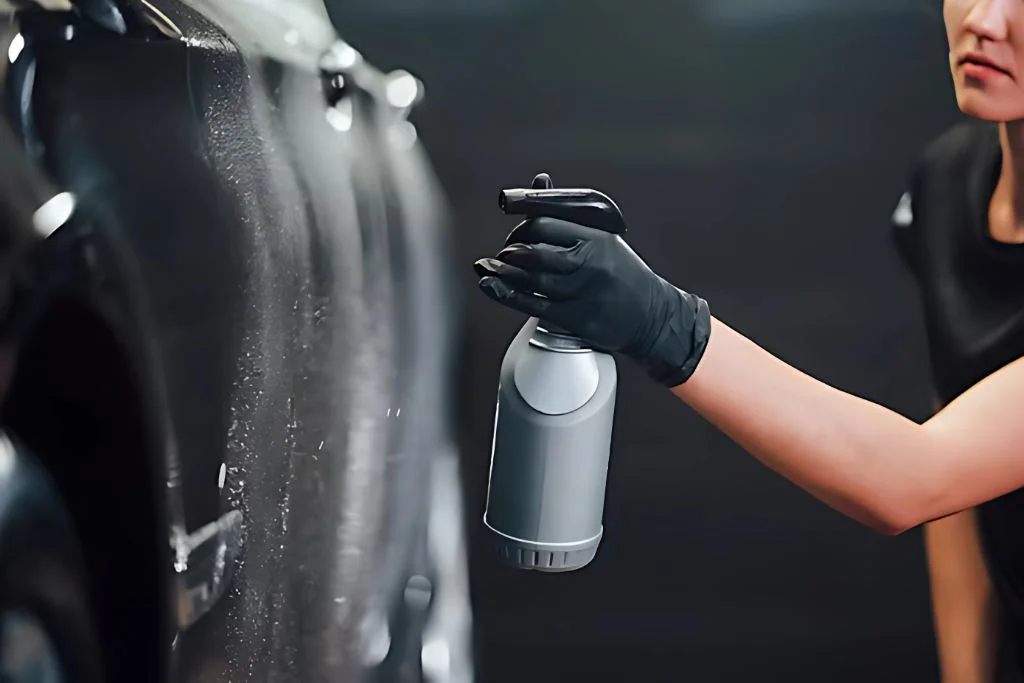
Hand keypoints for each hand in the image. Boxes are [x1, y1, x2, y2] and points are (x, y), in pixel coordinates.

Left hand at [474, 212, 711, 386]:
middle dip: (511, 247)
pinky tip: (489, 283)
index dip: (521, 223)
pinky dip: (504, 292)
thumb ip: (567, 214)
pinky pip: (530, 302)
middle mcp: (588, 262)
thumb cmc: (622, 272)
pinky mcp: (572, 317)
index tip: (514, 226)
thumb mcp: (602, 236)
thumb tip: (538, 180)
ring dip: (502, 270)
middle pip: (533, 248)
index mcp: (595, 237)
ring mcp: (579, 291)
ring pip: (529, 276)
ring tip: (490, 266)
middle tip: (506, 250)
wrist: (651, 315)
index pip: (544, 221)